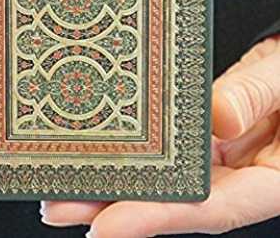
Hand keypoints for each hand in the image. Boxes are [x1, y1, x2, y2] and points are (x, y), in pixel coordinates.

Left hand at [41, 34, 279, 236]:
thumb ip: (256, 95)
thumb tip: (216, 115)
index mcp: (267, 180)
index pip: (208, 207)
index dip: (156, 218)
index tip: (106, 227)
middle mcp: (235, 176)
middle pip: (173, 201)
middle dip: (114, 207)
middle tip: (59, 208)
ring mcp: (216, 158)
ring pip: (162, 178)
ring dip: (113, 185)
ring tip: (61, 189)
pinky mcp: (201, 137)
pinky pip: (166, 148)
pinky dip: (134, 153)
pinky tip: (100, 153)